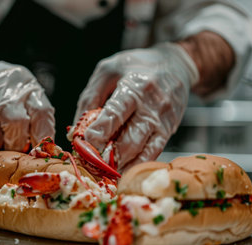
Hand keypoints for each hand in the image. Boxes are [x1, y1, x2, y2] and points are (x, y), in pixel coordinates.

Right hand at [0, 52, 54, 152]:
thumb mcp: (20, 90)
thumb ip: (33, 114)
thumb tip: (42, 149)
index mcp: (23, 82)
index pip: (42, 113)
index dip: (41, 136)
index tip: (36, 148)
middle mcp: (1, 87)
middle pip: (16, 126)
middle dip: (15, 143)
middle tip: (9, 141)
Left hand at [70, 43, 198, 170]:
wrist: (176, 64)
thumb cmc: (136, 66)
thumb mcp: (107, 71)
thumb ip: (89, 98)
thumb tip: (74, 132)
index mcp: (134, 86)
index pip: (115, 113)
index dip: (99, 132)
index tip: (83, 143)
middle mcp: (152, 106)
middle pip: (129, 140)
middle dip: (107, 156)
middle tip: (89, 163)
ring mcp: (163, 121)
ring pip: (141, 151)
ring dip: (120, 165)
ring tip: (101, 171)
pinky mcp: (170, 131)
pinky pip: (153, 154)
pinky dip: (135, 165)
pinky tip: (120, 171)